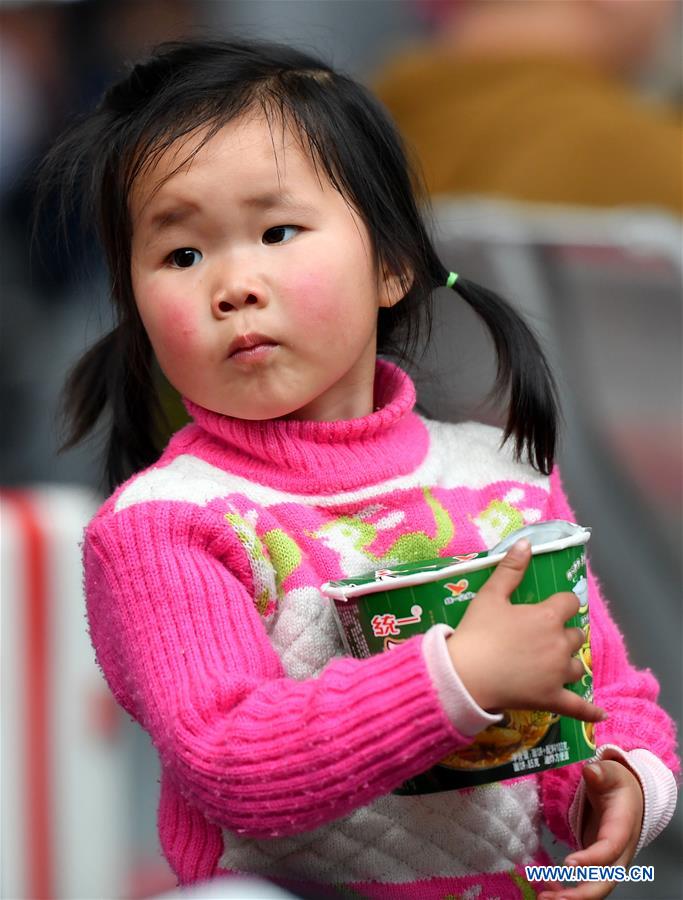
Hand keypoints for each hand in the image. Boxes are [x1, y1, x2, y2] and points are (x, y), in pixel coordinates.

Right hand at [446, 539, 604, 720]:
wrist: (465, 674)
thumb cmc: (477, 632)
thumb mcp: (490, 595)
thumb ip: (510, 569)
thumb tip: (526, 543)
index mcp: (546, 616)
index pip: (569, 602)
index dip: (561, 604)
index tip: (549, 607)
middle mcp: (559, 644)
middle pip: (575, 635)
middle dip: (563, 633)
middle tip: (542, 636)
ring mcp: (558, 674)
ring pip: (577, 665)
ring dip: (569, 662)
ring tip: (555, 663)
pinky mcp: (552, 699)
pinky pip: (578, 707)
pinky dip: (589, 711)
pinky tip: (600, 714)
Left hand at [539, 758, 644, 898]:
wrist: (629, 797)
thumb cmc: (618, 786)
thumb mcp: (612, 774)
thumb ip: (602, 773)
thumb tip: (591, 772)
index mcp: (622, 828)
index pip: (610, 848)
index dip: (591, 859)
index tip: (567, 864)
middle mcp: (619, 852)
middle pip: (605, 881)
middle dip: (581, 893)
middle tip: (554, 898)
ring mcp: (609, 862)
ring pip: (595, 887)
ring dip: (571, 897)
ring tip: (543, 898)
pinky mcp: (597, 865)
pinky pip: (586, 883)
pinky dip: (568, 890)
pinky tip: (547, 889)